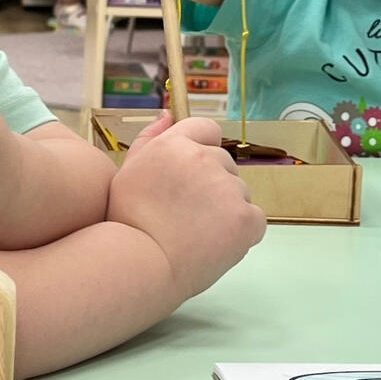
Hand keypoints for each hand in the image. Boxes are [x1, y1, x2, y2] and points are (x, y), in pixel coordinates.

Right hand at [107, 115, 265, 297]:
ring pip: (238, 192)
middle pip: (224, 163)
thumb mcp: (127, 172)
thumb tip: (168, 114)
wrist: (141, 266)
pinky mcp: (246, 218)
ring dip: (225, 209)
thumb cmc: (127, 223)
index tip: (189, 178)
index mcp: (176, 145)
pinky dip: (241, 232)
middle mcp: (205, 159)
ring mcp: (229, 188)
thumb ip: (149, 138)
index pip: (206, 129)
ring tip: (196, 233)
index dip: (200, 151)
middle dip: (211, 184)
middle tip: (186, 214)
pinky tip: (214, 243)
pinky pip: (253, 219)